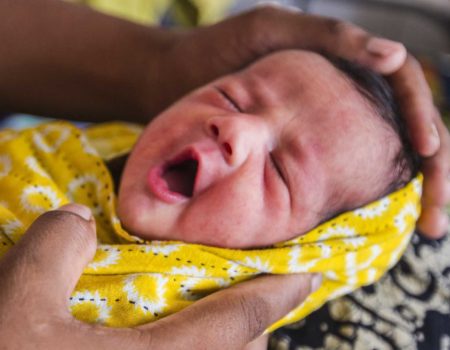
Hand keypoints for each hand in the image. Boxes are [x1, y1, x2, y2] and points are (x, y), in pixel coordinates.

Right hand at [0, 204, 317, 348]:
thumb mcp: (12, 310)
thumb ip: (53, 250)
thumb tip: (78, 219)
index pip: (243, 319)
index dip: (279, 290)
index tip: (306, 273)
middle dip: (251, 320)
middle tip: (239, 290)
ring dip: (221, 343)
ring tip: (200, 320)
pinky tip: (158, 342)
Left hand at [158, 6, 448, 238]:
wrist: (178, 82)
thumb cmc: (220, 51)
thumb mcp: (273, 29)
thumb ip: (330, 37)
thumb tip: (396, 57)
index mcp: (344, 61)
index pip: (406, 89)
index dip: (423, 118)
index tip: (426, 152)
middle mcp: (343, 92)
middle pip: (405, 130)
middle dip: (432, 170)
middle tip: (435, 219)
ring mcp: (324, 120)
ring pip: (384, 155)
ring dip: (407, 191)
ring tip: (425, 227)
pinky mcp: (302, 145)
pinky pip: (346, 169)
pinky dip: (366, 193)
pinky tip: (371, 217)